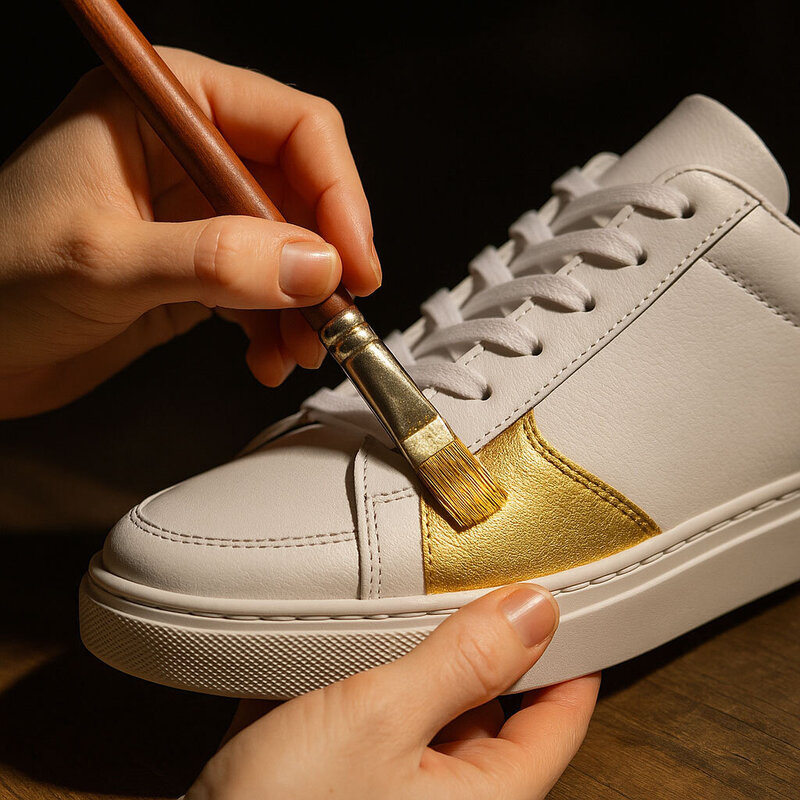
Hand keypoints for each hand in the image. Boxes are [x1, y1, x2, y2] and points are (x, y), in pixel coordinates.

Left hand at [0, 48, 379, 418]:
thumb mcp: (104, 260)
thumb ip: (214, 260)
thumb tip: (315, 265)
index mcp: (161, 111)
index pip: (289, 126)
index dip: (336, 191)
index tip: (353, 259)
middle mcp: (186, 158)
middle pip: (301, 192)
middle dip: (326, 258)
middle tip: (338, 313)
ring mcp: (195, 218)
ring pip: (291, 249)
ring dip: (306, 304)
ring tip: (300, 349)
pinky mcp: (197, 271)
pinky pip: (264, 292)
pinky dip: (278, 328)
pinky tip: (267, 358)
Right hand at [186, 584, 599, 799]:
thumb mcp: (381, 721)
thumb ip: (464, 663)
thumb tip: (536, 611)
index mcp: (484, 796)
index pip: (560, 718)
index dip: (571, 653)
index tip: (565, 592)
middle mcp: (449, 791)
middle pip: (495, 698)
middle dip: (485, 637)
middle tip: (478, 570)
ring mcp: (394, 775)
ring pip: (431, 692)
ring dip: (419, 644)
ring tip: (415, 585)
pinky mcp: (347, 761)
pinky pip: (378, 701)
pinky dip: (372, 664)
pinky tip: (357, 626)